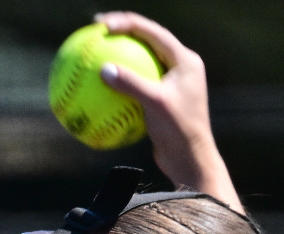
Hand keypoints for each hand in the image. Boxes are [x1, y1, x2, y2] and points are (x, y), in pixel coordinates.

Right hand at [93, 11, 240, 211]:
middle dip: (120, 34)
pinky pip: (134, 86)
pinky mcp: (160, 100)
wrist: (190, 160)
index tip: (100, 25)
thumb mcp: (156, 104)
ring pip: (139, 63)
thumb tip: (104, 69)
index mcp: (184, 60)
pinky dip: (116, 86)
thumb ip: (131, 84)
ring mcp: (170, 83)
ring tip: (93, 56)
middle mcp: (179, 67)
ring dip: (117, 58)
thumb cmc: (179, 131)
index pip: (152, 31)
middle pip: (145, 41)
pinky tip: (95, 91)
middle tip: (94, 32)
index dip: (126, 23)